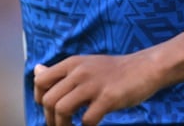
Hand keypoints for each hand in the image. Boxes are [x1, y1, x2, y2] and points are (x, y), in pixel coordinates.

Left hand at [33, 55, 158, 125]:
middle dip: (50, 119)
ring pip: (62, 110)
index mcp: (71, 63)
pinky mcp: (108, 98)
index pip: (40, 81)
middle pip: (48, 100)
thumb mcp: (84, 64)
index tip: (49, 110)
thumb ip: (62, 71)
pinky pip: (87, 119)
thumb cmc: (114, 70)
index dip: (39, 99)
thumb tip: (37, 70)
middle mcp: (79, 71)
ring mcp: (93, 85)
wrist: (145, 68)